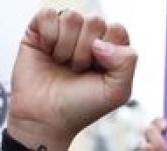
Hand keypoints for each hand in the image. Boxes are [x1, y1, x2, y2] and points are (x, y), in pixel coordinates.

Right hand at [6, 9, 136, 150]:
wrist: (45, 120)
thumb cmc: (81, 106)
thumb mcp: (117, 92)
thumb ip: (127, 61)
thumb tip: (99, 42)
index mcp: (109, 46)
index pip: (116, 29)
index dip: (107, 51)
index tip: (96, 72)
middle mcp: (86, 35)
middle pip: (95, 20)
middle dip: (85, 52)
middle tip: (76, 71)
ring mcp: (62, 31)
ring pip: (72, 16)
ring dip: (66, 46)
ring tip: (62, 64)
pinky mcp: (38, 30)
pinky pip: (48, 14)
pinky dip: (49, 36)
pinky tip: (47, 52)